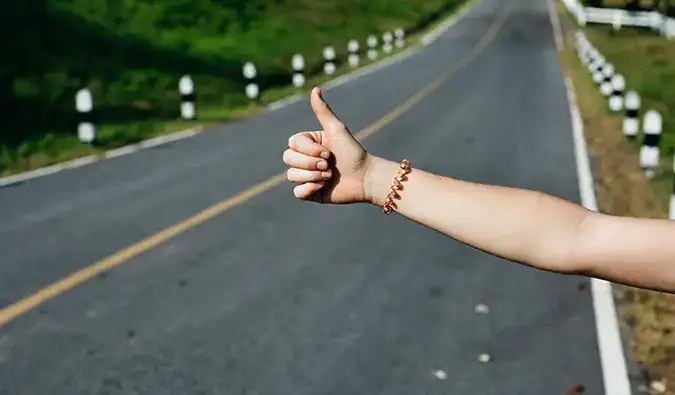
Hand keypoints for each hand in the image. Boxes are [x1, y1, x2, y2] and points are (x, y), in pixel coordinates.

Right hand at [283, 87, 372, 203]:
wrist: (365, 178)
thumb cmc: (353, 152)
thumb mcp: (337, 130)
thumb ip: (323, 111)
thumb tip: (315, 89)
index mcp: (308, 143)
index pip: (292, 144)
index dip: (308, 150)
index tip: (328, 152)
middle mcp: (305, 158)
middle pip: (288, 159)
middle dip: (309, 163)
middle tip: (329, 165)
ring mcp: (306, 176)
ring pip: (291, 176)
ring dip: (312, 176)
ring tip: (329, 176)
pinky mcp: (310, 192)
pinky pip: (297, 193)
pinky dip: (309, 189)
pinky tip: (323, 187)